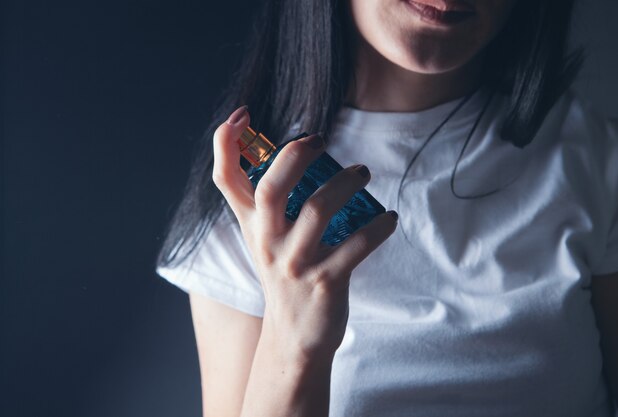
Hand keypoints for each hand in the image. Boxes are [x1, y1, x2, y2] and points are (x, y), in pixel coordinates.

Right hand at [212, 105, 397, 358]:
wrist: (293, 335)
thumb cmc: (284, 272)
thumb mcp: (263, 237)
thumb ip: (262, 199)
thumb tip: (285, 150)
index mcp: (251, 225)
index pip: (225, 179)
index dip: (226, 142)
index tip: (243, 115)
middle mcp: (267, 241)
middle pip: (271, 188)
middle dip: (295, 155)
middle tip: (320, 139)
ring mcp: (295, 263)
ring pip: (318, 210)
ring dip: (346, 183)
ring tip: (363, 172)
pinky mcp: (325, 282)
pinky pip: (356, 245)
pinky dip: (379, 227)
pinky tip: (389, 219)